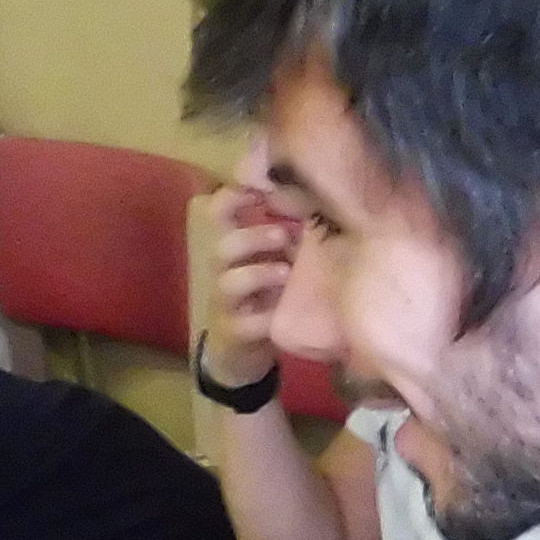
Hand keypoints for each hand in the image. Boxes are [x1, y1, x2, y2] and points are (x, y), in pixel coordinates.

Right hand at [206, 182, 294, 369]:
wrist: (244, 351)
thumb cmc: (265, 297)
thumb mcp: (276, 261)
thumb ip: (287, 236)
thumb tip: (319, 201)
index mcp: (235, 248)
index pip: (220, 214)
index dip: (231, 198)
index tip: (257, 188)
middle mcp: (225, 271)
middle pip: (224, 245)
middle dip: (253, 237)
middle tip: (285, 235)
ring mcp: (227, 303)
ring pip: (229, 282)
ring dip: (258, 273)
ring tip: (285, 272)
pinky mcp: (234, 333)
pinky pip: (245, 324)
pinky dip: (264, 319)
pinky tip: (281, 315)